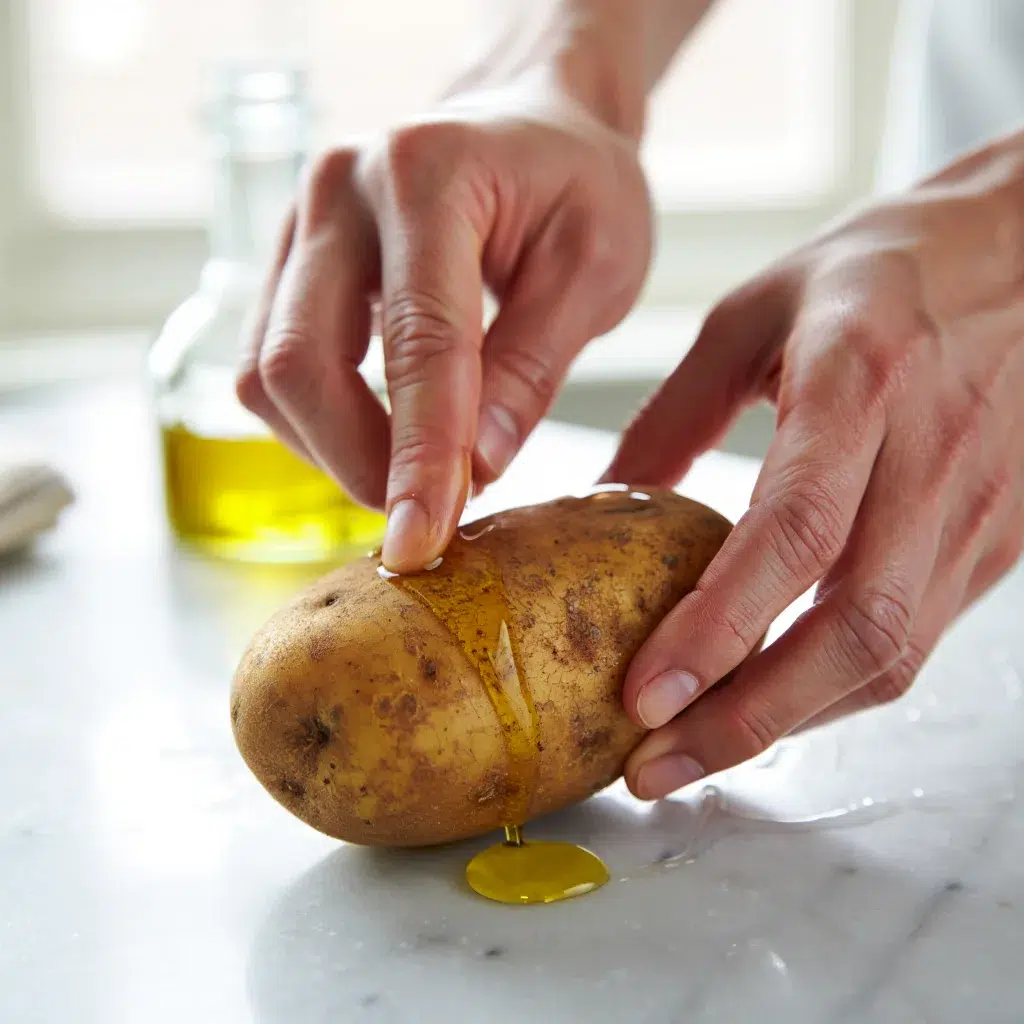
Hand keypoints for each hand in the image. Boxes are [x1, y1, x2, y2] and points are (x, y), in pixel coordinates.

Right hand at [236, 58, 650, 572]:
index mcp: (428, 173)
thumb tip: (475, 468)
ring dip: (334, 450)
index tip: (423, 541)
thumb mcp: (595, 267)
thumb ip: (533, 366)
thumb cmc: (575, 185)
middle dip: (359, 464)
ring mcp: (299, 222)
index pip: (417, 343)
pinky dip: (320, 422)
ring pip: (270, 374)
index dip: (419, 454)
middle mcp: (338, 189)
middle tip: (427, 518)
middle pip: (301, 364)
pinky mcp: (287, 260)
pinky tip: (384, 434)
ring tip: (417, 471)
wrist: (531, 123)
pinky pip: (271, 364)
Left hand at [604, 135, 1023, 798]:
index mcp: (860, 378)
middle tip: (654, 766)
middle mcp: (932, 455)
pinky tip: (767, 698)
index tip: (643, 696)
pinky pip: (912, 639)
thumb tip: (604, 502)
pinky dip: (832, 688)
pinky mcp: (997, 541)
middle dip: (747, 718)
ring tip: (692, 751)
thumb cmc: (883, 270)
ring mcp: (978, 509)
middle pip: (854, 628)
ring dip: (787, 721)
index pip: (794, 531)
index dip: (718, 628)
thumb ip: (674, 414)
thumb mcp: (755, 314)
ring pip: (890, 655)